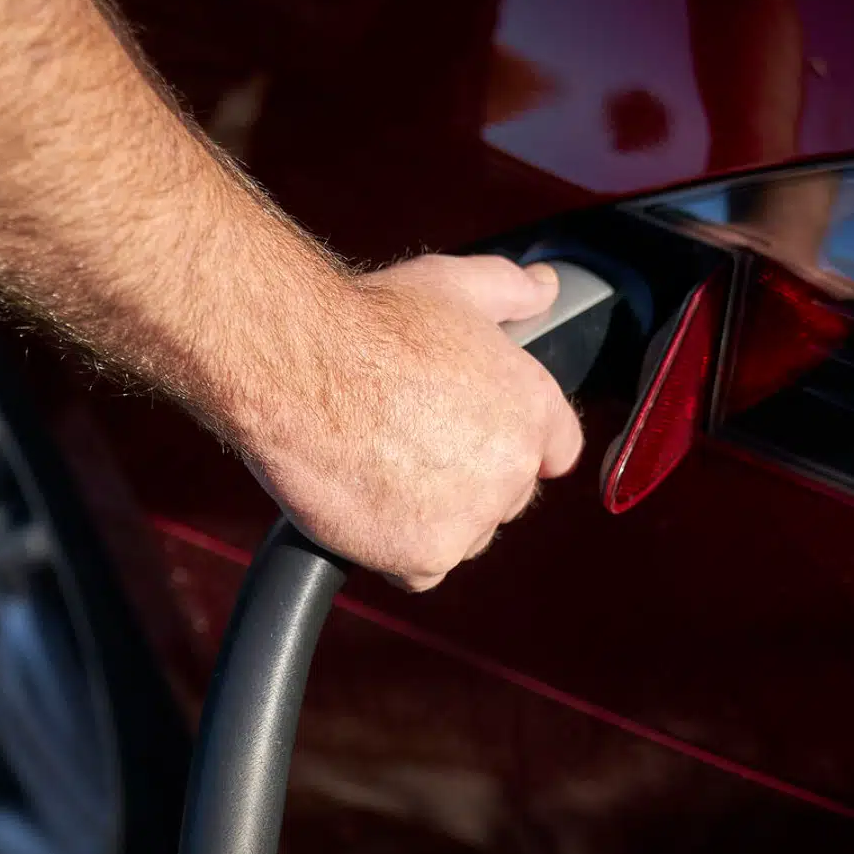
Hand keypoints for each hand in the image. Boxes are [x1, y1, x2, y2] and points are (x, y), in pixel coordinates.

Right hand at [237, 254, 583, 591]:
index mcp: (531, 405)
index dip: (515, 443)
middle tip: (411, 445)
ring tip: (381, 468)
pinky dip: (394, 548)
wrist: (296, 368)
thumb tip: (545, 287)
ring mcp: (469, 517)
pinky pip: (420, 570)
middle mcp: (511, 467)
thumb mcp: (451, 283)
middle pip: (506, 496)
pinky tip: (367, 504)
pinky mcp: (423, 555)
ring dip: (432, 517)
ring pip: (464, 535)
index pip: (557, 448)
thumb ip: (512, 289)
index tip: (478, 440)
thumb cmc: (366, 323)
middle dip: (468, 480)